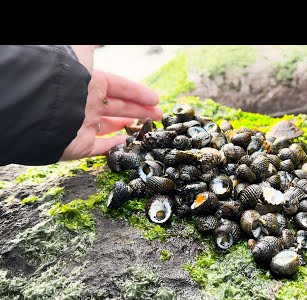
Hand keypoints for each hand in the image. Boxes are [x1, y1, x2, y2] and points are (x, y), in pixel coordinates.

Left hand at [60, 46, 162, 160]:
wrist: (45, 104)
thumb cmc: (67, 76)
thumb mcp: (82, 52)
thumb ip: (89, 46)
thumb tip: (96, 41)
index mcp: (90, 82)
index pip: (120, 87)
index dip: (139, 93)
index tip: (155, 99)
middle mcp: (87, 103)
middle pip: (120, 107)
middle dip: (141, 110)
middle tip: (159, 115)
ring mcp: (84, 125)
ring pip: (111, 126)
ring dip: (129, 125)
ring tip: (147, 127)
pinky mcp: (81, 146)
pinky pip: (102, 147)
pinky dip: (116, 146)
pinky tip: (129, 143)